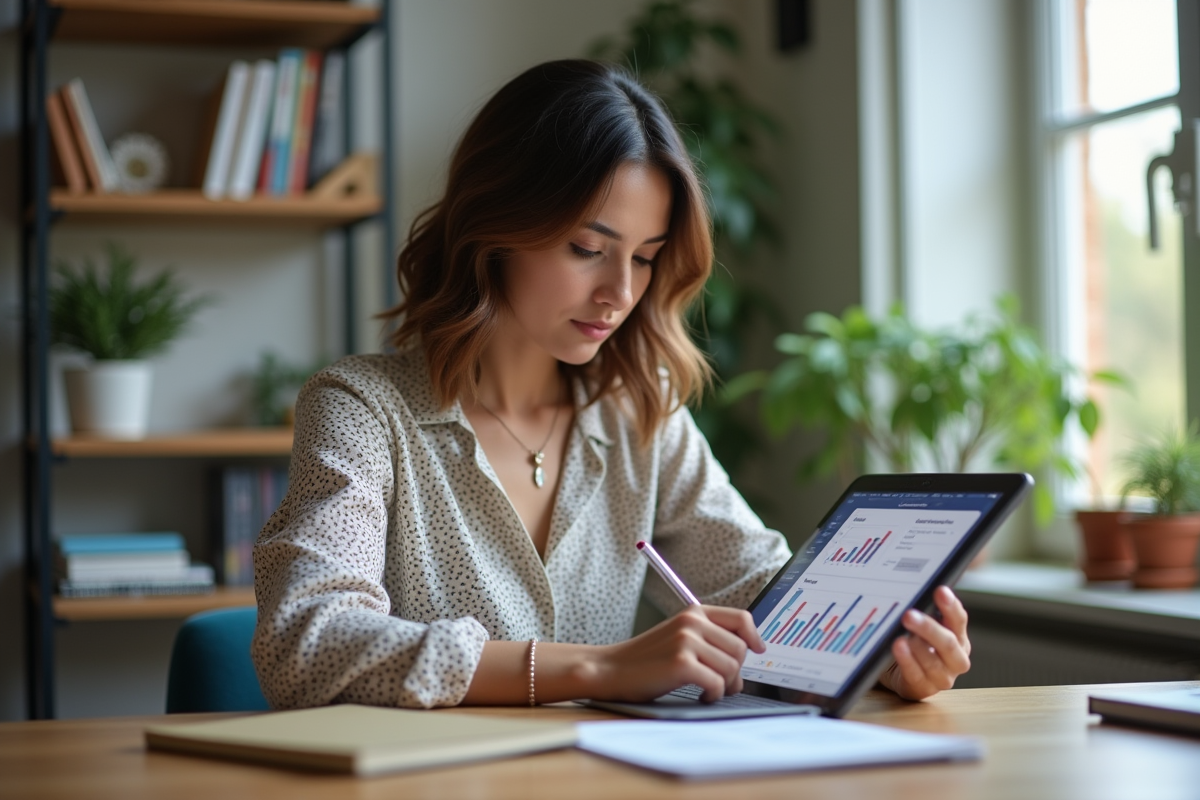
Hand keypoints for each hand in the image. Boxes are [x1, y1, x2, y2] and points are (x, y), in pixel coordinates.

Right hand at [592, 605, 764, 702]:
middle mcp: (691, 622)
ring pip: (732, 668)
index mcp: (693, 612)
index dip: (754, 637)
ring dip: (725, 685)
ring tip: (708, 689)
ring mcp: (686, 642)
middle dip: (737, 671)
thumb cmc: (646, 659)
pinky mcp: (681, 664)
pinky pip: (717, 683)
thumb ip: (709, 639)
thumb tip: (745, 659)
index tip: (758, 650)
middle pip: (740, 649)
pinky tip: (701, 695)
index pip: (741, 618)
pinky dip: (714, 694)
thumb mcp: (678, 637)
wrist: (611, 670)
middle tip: (722, 683)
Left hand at [878, 586, 970, 700]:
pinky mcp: (924, 689)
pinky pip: (916, 675)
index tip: (940, 591)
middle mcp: (956, 659)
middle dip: (928, 628)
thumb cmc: (915, 642)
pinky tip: (898, 648)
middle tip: (908, 615)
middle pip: (947, 643)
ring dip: (916, 647)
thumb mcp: (923, 626)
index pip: (959, 620)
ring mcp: (942, 677)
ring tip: (901, 636)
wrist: (899, 671)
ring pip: (933, 662)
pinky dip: (907, 661)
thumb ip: (924, 611)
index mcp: (959, 638)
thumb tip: (914, 591)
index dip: (950, 606)